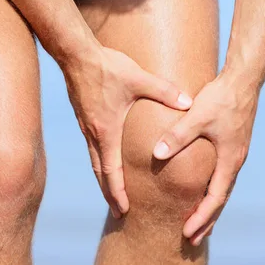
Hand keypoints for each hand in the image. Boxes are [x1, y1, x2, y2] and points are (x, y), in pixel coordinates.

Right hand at [63, 44, 192, 217]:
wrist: (75, 53)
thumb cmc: (107, 67)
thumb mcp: (139, 79)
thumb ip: (165, 92)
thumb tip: (188, 102)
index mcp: (106, 131)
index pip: (111, 172)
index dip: (117, 193)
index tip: (123, 210)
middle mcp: (93, 134)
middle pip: (100, 173)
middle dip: (109, 193)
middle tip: (119, 211)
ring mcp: (86, 126)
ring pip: (94, 161)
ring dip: (103, 179)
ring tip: (112, 192)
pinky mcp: (83, 118)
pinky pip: (92, 148)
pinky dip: (100, 162)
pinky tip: (107, 160)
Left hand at [152, 69, 260, 244]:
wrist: (244, 79)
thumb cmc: (221, 98)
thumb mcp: (196, 116)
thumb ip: (176, 136)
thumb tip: (156, 155)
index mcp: (229, 160)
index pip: (215, 199)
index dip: (201, 218)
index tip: (187, 234)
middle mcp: (235, 161)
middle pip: (220, 200)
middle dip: (206, 221)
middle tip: (192, 239)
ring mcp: (235, 154)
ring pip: (222, 188)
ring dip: (210, 207)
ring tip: (198, 222)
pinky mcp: (232, 145)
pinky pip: (222, 176)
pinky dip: (212, 190)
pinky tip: (203, 190)